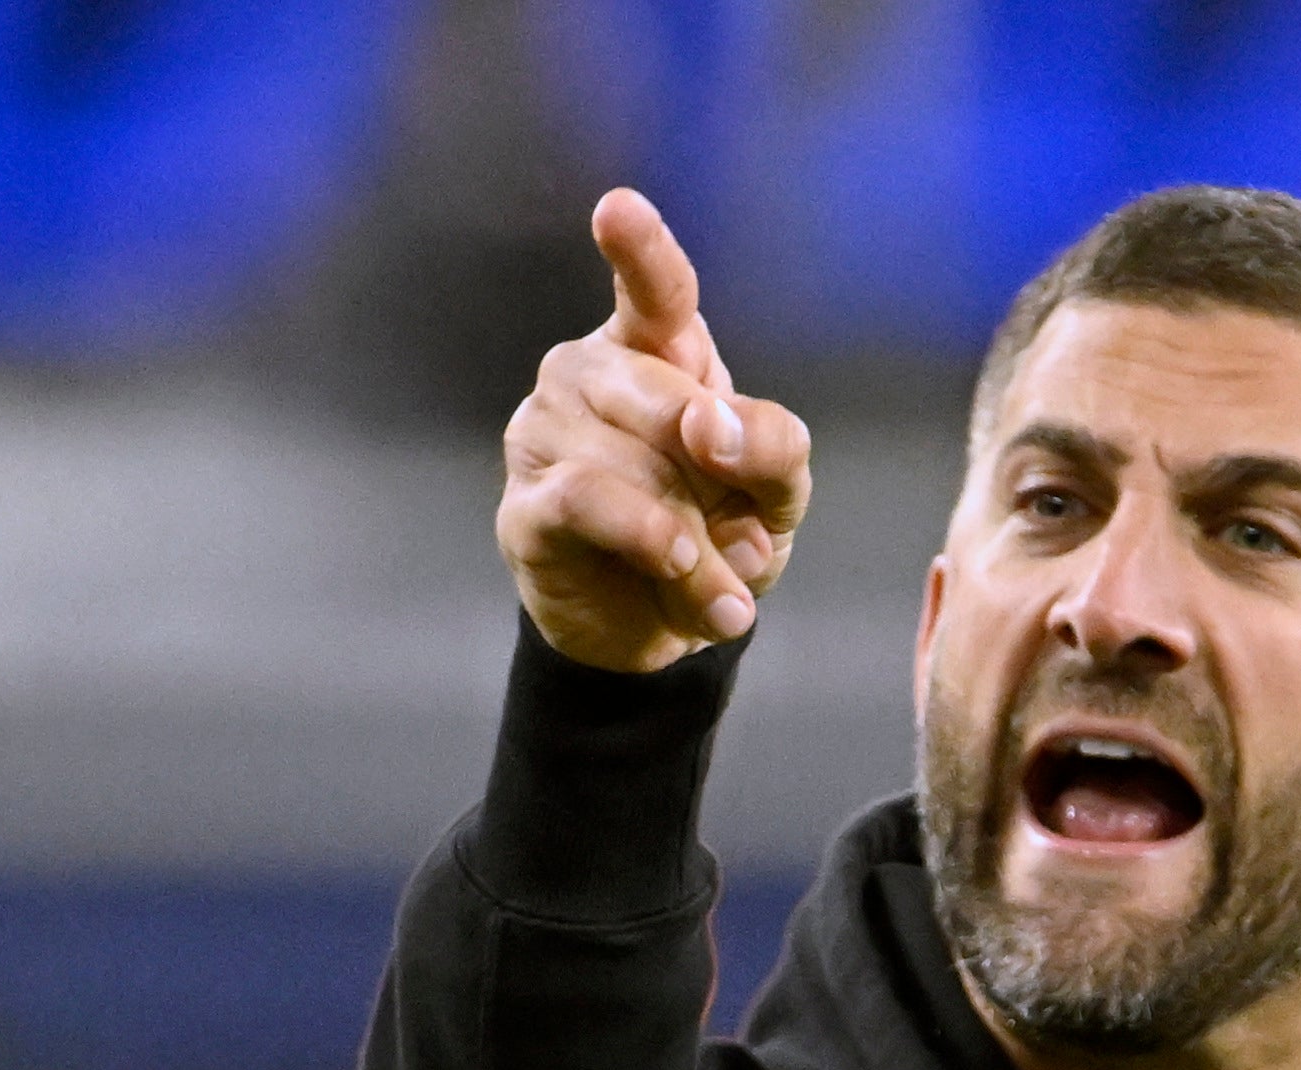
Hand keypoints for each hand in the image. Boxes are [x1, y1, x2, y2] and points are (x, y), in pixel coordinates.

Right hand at [498, 189, 813, 674]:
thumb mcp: (776, 494)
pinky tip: (676, 570)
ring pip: (632, 463)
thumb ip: (771, 446)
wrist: (659, 630)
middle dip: (718, 483)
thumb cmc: (715, 533)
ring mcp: (545, 432)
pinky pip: (583, 499)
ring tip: (719, 588)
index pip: (653, 288)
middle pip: (671, 400)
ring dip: (694, 541)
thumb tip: (713, 425)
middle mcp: (590, 372)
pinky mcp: (524, 505)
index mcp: (658, 350)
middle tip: (741, 541)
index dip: (638, 248)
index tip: (616, 208)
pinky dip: (643, 537)